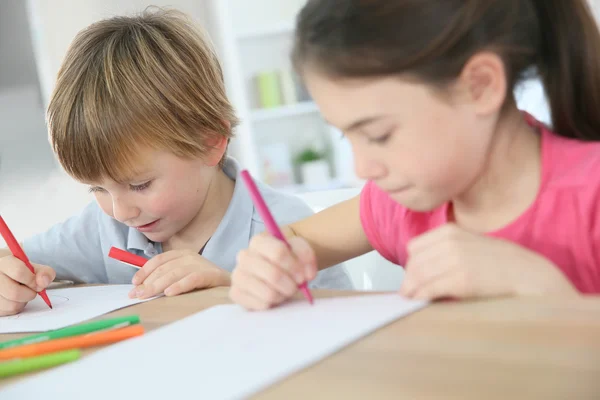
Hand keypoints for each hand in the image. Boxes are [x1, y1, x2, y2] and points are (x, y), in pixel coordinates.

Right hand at [0, 256, 55, 315]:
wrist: (6, 276)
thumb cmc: (21, 271)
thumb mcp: (34, 268)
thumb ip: (44, 272)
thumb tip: (43, 282)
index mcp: (4, 263)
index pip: (19, 271)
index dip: (32, 280)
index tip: (37, 283)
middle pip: (14, 292)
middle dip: (30, 293)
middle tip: (32, 290)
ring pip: (12, 305)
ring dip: (23, 302)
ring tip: (22, 293)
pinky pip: (9, 312)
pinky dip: (17, 307)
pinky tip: (15, 299)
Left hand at [129, 249, 229, 298]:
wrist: (230, 286)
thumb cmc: (204, 283)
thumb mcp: (184, 276)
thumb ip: (167, 276)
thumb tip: (141, 285)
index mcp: (182, 254)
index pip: (159, 260)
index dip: (144, 271)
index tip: (134, 283)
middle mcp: (190, 256)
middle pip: (164, 268)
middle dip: (147, 282)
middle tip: (136, 294)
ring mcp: (201, 264)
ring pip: (175, 273)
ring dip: (158, 285)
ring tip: (147, 295)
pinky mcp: (211, 275)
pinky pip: (192, 279)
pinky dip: (179, 286)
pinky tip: (169, 293)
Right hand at [229, 233, 317, 310]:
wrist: (275, 267)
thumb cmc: (287, 257)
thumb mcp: (299, 249)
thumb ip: (306, 255)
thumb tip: (307, 273)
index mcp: (259, 241)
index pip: (278, 252)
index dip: (294, 266)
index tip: (302, 275)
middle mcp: (244, 256)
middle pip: (273, 275)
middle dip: (290, 284)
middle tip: (296, 286)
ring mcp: (238, 275)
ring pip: (267, 293)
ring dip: (282, 295)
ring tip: (284, 290)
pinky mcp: (236, 293)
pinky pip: (260, 305)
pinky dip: (272, 303)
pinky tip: (273, 296)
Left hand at [399, 224, 576, 299]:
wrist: (530, 274)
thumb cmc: (501, 263)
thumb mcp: (471, 245)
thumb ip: (446, 251)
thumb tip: (420, 271)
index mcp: (450, 231)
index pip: (414, 248)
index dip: (411, 265)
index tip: (412, 278)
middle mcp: (450, 242)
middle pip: (413, 264)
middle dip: (409, 281)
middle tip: (408, 294)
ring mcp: (456, 260)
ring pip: (417, 276)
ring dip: (411, 291)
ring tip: (411, 300)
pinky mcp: (462, 279)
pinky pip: (429, 289)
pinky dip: (421, 297)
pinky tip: (421, 303)